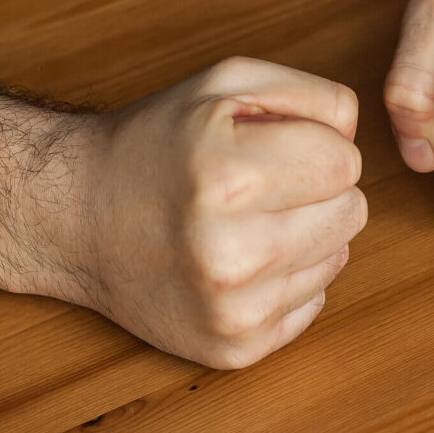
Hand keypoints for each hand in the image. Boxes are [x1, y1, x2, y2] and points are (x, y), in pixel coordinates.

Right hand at [41, 57, 364, 368]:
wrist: (76, 217)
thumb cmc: (155, 142)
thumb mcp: (224, 84)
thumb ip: (310, 95)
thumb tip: (357, 138)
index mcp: (228, 179)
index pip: (347, 161)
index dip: (315, 146)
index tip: (272, 149)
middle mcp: (232, 254)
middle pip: (352, 212)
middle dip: (316, 190)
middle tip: (259, 185)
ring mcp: (233, 310)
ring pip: (338, 257)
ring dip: (305, 234)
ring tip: (244, 221)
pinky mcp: (234, 348)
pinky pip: (313, 302)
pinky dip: (286, 278)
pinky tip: (239, 261)